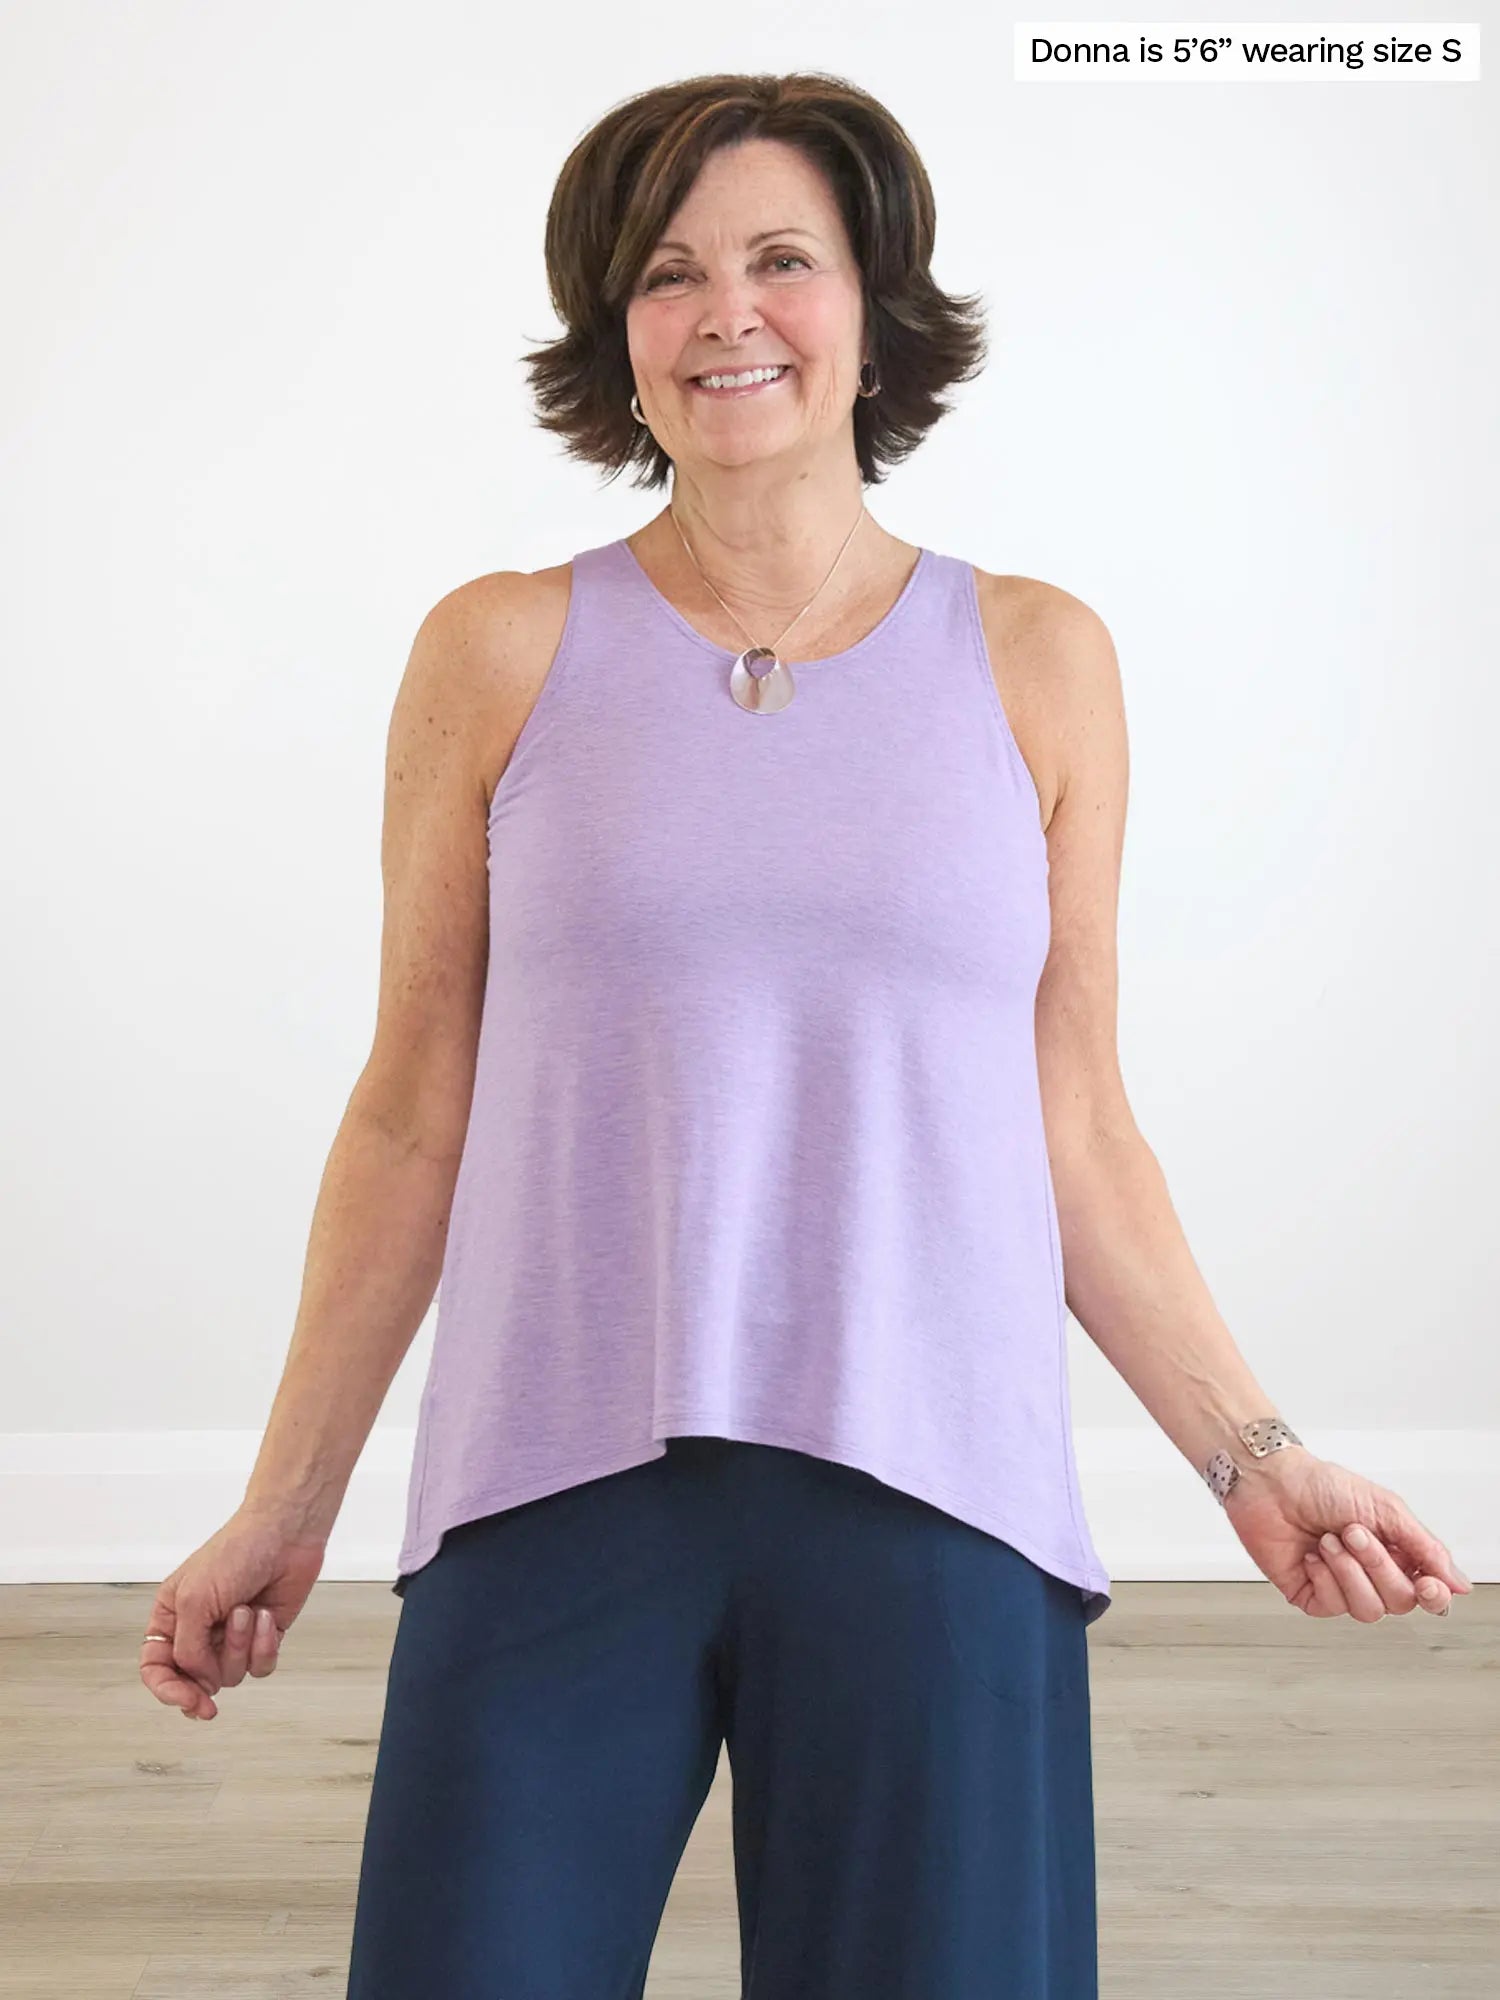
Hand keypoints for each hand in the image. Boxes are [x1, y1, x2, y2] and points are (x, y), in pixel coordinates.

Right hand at [138, 1504, 326, 1720]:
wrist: (286, 1534)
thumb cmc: (236, 1552)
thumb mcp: (194, 1600)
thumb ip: (188, 1649)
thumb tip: (199, 1680)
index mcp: (171, 1616)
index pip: (156, 1668)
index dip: (167, 1691)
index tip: (188, 1701)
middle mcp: (199, 1629)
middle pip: (193, 1680)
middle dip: (204, 1686)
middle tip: (209, 1702)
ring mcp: (232, 1635)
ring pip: (230, 1675)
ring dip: (239, 1647)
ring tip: (246, 1610)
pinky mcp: (262, 1637)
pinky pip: (260, 1666)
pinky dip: (264, 1646)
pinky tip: (266, 1616)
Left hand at [1222, 1450, 1472, 1619]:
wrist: (1271, 1482)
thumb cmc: (1322, 1486)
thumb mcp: (1384, 1508)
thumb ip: (1424, 1547)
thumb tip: (1459, 1584)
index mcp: (1396, 1553)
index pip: (1428, 1594)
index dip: (1433, 1596)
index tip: (1428, 1585)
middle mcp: (1371, 1574)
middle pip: (1399, 1601)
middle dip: (1377, 1565)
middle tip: (1353, 1532)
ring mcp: (1341, 1587)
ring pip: (1368, 1610)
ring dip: (1348, 1570)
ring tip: (1329, 1540)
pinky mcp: (1311, 1595)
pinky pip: (1332, 1607)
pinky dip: (1324, 1576)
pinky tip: (1313, 1555)